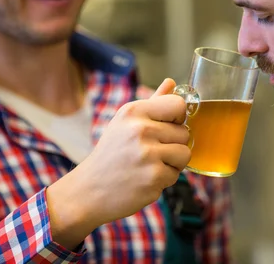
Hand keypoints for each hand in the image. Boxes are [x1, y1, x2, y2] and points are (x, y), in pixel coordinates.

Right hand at [47, 78, 190, 247]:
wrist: (89, 190)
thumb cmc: (111, 153)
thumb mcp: (125, 122)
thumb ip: (153, 102)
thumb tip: (171, 82)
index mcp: (134, 111)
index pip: (178, 104)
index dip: (177, 117)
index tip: (166, 127)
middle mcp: (140, 129)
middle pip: (184, 132)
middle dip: (173, 144)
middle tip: (149, 152)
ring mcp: (148, 154)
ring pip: (185, 153)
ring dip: (172, 163)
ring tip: (150, 165)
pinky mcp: (153, 177)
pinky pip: (176, 175)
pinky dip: (164, 180)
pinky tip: (144, 178)